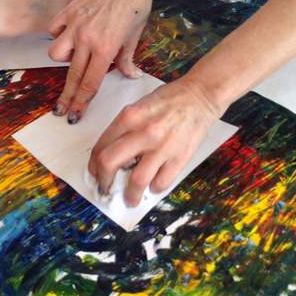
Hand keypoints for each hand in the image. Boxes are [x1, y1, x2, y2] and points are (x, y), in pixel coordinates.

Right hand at [48, 0, 152, 122]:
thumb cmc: (135, 7)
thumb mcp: (134, 38)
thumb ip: (126, 60)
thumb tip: (129, 75)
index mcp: (106, 49)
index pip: (90, 84)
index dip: (81, 103)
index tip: (74, 115)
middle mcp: (87, 39)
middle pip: (72, 77)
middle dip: (66, 97)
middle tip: (61, 110)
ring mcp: (75, 26)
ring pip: (56, 54)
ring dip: (63, 60)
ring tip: (76, 56)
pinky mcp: (68, 13)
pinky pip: (54, 31)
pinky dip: (59, 36)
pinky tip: (70, 35)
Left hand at [88, 76, 222, 206]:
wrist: (200, 96)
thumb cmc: (168, 100)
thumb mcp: (138, 107)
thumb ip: (123, 128)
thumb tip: (109, 155)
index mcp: (128, 117)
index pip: (100, 148)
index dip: (94, 166)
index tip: (95, 174)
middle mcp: (143, 132)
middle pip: (110, 163)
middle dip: (104, 181)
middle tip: (106, 188)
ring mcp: (162, 147)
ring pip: (136, 181)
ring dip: (129, 195)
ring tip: (130, 199)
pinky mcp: (180, 158)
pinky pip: (161, 183)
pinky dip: (154, 188)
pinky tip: (153, 185)